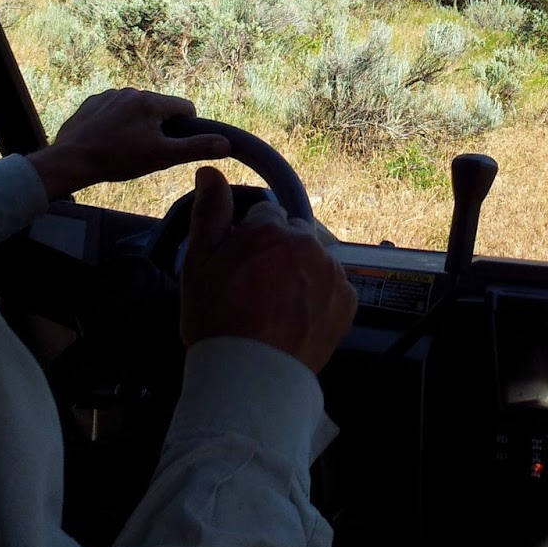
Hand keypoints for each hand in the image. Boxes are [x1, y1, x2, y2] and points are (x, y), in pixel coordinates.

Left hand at [26, 89, 230, 199]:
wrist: (70, 160)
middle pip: (160, 109)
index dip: (186, 128)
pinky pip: (115, 111)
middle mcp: (131, 91)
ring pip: (137, 110)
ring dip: (139, 125)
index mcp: (151, 100)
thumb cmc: (118, 159)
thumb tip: (226, 144)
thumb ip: (196, 148)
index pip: (185, 108)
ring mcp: (109, 95)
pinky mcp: (92, 103)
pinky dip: (117, 123)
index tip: (173, 146)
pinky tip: (108, 141)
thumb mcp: (162, 157)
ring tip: (125, 149)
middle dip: (160, 128)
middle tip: (147, 152)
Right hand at [180, 166, 357, 372]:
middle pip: (293, 235)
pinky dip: (320, 296)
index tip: (240, 264)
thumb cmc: (217, 319)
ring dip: (301, 273)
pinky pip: (333, 287)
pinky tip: (297, 317)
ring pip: (314, 259)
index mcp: (271, 228)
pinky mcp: (347, 301)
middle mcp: (307, 243)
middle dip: (279, 251)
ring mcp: (331, 272)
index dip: (250, 238)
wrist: (249, 376)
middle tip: (257, 288)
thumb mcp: (199, 262)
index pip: (265, 214)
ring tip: (277, 307)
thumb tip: (212, 170)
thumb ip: (209, 212)